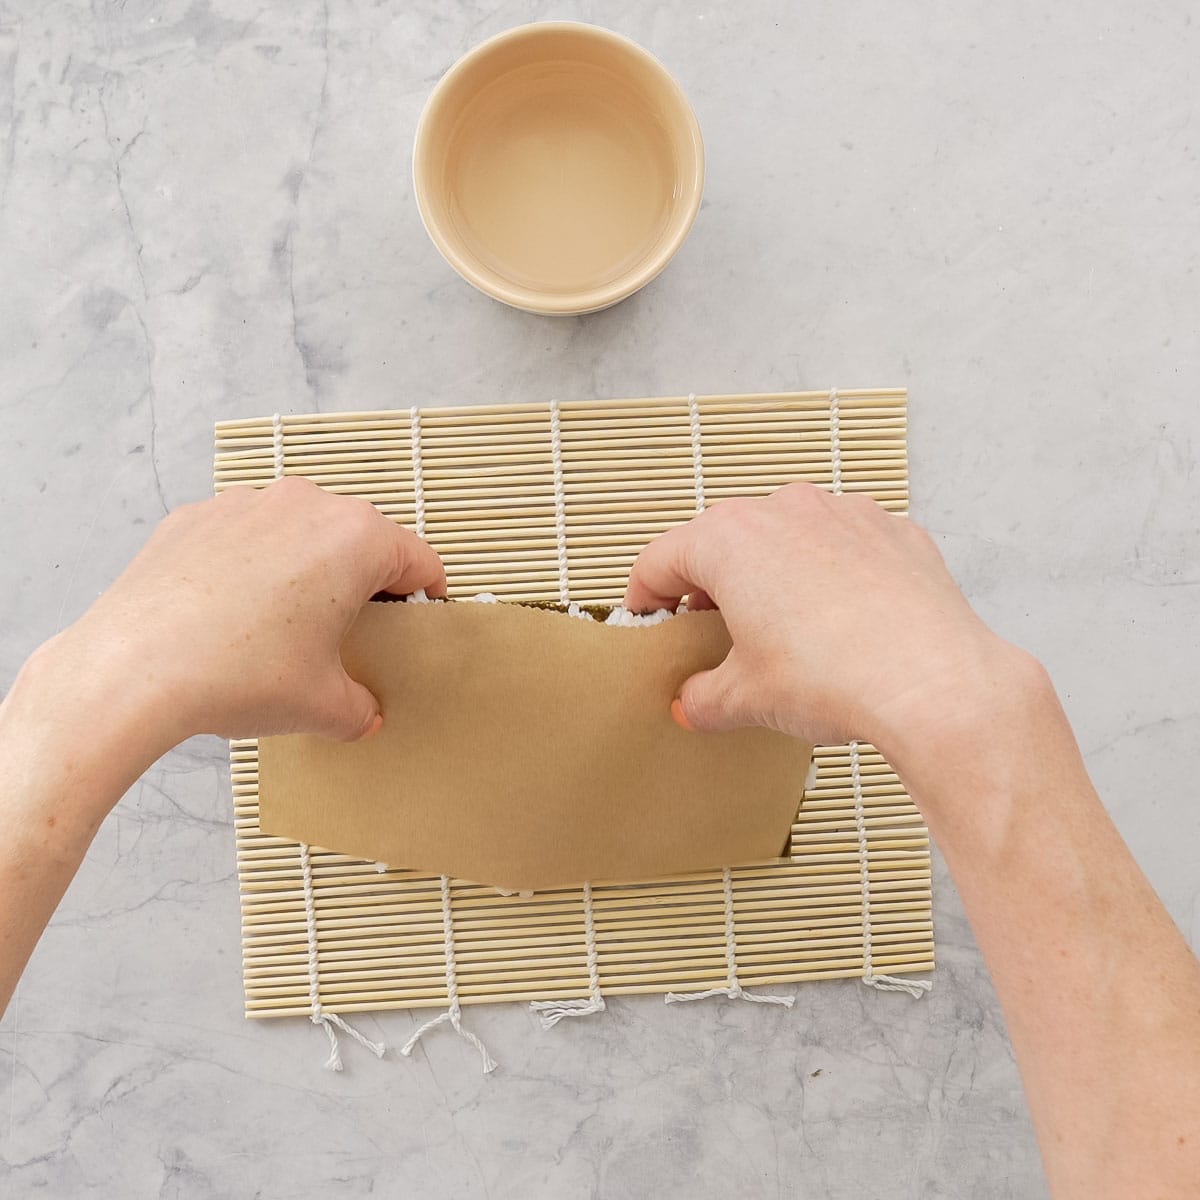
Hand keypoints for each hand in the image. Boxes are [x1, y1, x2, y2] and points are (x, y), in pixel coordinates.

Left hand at [48, 477, 444, 747]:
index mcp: (356, 539)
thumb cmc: (236, 674)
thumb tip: (363, 714)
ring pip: (299, 532)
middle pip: (359, 538)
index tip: (419, 614)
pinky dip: (250, 566)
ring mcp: (247, 504)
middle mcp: (307, 505)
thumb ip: (360, 708)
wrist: (133, 668)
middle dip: (361, 580)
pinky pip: (244, 536)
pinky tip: (232, 614)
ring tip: (285, 624)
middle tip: (351, 630)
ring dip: (305, 568)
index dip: (426, 594)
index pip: (418, 559)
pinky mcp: (196, 516)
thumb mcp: (322, 706)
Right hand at [623, 482, 1024, 753]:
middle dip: (711, 585)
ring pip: (786, 536)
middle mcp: (783, 509)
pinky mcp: (893, 530)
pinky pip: (844, 544)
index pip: (660, 559)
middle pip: (723, 541)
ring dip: (773, 573)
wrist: (935, 683)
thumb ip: (704, 697)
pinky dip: (831, 573)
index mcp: (729, 540)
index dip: (646, 598)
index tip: (651, 622)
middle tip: (714, 633)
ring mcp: (843, 513)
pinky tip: (843, 620)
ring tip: (784, 628)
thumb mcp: (746, 698)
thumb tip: (693, 703)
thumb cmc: (835, 677)